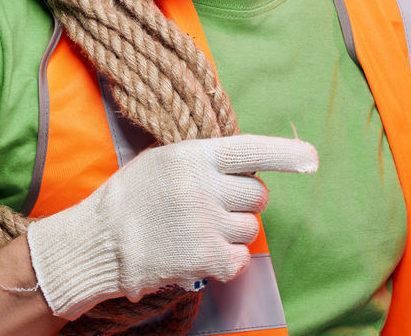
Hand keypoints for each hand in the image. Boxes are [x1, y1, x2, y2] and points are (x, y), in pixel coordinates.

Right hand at [25, 133, 317, 319]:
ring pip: (250, 228)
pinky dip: (226, 261)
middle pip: (257, 195)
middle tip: (213, 206)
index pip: (250, 150)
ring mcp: (206, 223)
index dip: (286, 155)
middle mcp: (203, 187)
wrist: (99, 241)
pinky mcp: (206, 258)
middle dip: (243, 201)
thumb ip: (202, 161)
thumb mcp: (162, 161)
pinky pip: (240, 260)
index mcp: (193, 156)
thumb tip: (245, 164)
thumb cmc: (131, 198)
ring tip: (196, 230)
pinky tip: (199, 253)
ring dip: (231, 232)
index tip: (311, 158)